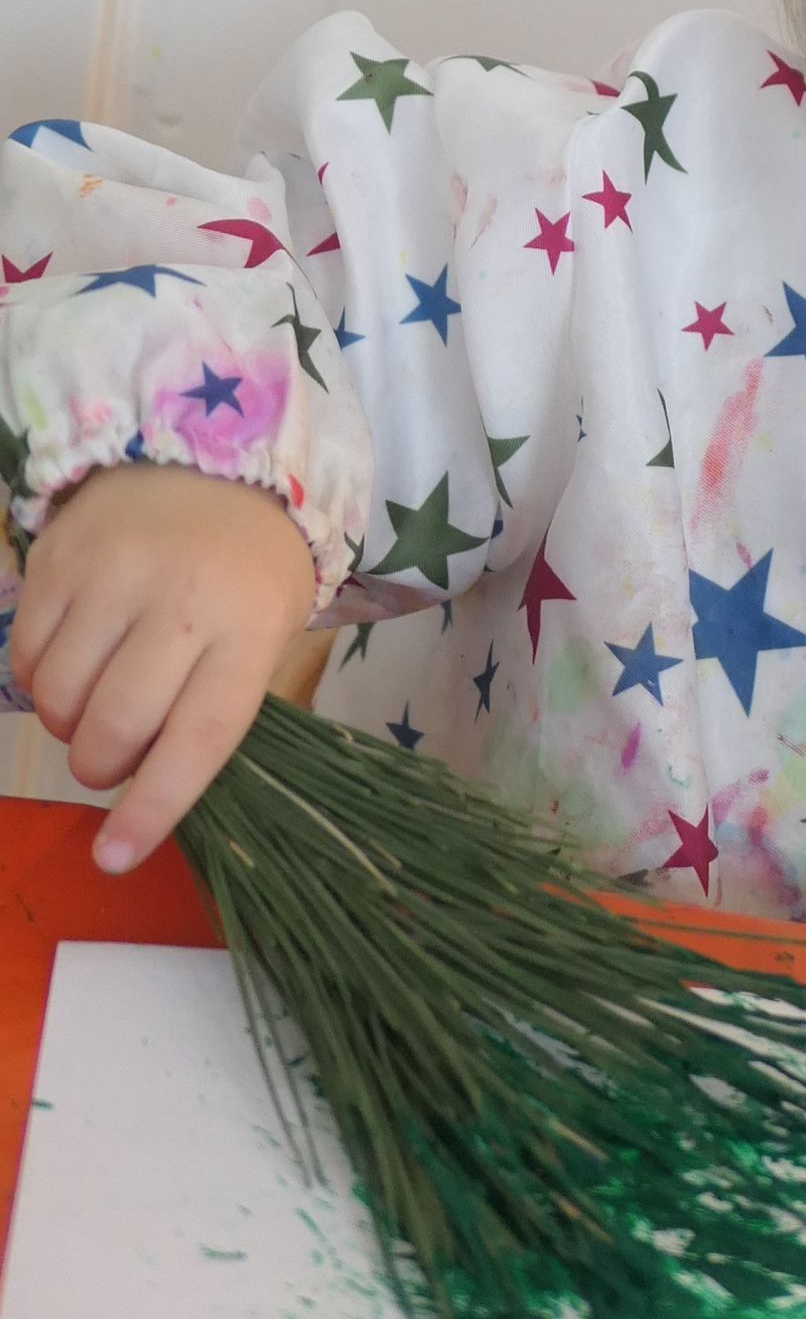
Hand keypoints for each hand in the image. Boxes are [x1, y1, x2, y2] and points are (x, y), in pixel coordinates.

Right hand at [9, 460, 316, 873]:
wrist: (214, 461)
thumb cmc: (248, 573)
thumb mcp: (266, 635)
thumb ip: (216, 707)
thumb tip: (149, 793)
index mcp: (249, 631)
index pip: (198, 739)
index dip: (154, 807)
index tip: (115, 857)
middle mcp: (182, 602)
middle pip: (114, 726)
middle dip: (101, 765)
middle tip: (112, 756)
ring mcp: (113, 574)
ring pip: (58, 697)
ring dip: (67, 724)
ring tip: (96, 701)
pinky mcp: (58, 557)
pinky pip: (26, 655)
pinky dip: (40, 679)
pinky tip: (74, 658)